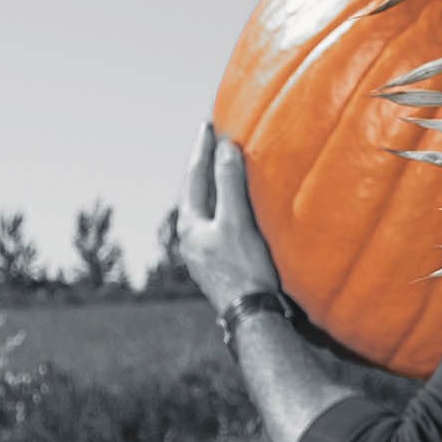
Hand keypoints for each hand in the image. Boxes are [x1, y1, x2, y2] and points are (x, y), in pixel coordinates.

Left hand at [171, 127, 285, 318]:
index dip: (201, 150)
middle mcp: (190, 239)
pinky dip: (225, 207)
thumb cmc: (244, 269)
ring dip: (214, 188)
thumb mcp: (236, 222)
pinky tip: (236, 209)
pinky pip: (217, 224)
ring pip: (205, 210)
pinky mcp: (218, 264)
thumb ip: (229, 184)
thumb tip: (224, 147)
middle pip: (195, 193)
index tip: (207, 125)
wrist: (252, 316)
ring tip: (223, 170)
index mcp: (189, 226)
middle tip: (212, 142)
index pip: (193, 178)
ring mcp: (203, 253)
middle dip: (204, 167)